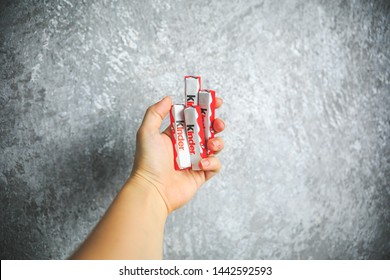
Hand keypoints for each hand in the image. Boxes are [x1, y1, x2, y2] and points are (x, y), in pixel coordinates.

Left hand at [128, 96, 224, 213]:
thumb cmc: (148, 162)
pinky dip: (212, 162)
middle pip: (208, 130)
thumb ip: (156, 112)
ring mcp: (195, 160)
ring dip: (217, 142)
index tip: (215, 101)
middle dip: (216, 124)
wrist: (152, 190)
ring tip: (210, 145)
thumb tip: (169, 98)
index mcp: (175, 134)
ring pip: (215, 146)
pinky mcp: (201, 174)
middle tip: (217, 124)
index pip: (193, 117)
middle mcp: (186, 146)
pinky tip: (201, 164)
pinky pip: (215, 165)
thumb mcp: (147, 132)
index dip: (205, 108)